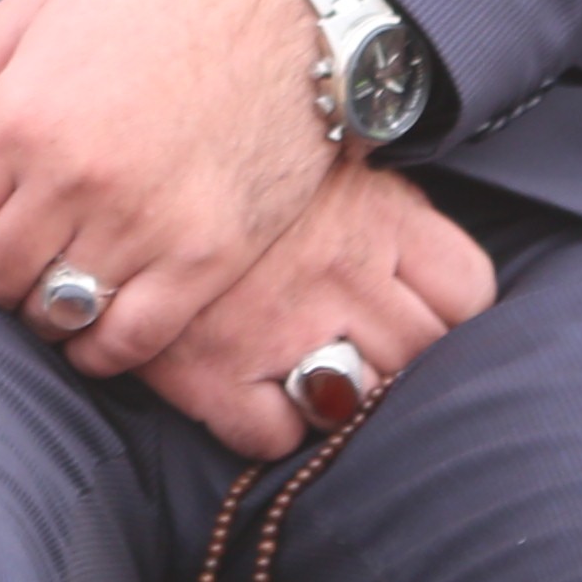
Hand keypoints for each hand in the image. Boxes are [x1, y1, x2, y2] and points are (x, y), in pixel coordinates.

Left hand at [0, 0, 334, 380]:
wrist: (288, 16)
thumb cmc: (153, 8)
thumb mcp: (33, 14)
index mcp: (22, 117)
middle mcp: (74, 179)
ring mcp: (143, 225)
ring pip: (51, 315)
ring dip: (36, 314)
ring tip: (44, 288)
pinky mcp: (204, 259)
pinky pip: (126, 341)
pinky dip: (97, 349)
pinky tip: (92, 326)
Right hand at [134, 161, 498, 462]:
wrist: (114, 145)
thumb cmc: (223, 144)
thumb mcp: (323, 150)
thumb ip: (383, 203)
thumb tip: (421, 257)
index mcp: (376, 211)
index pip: (466, 290)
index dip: (445, 310)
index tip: (410, 307)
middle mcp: (340, 269)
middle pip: (419, 352)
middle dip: (390, 355)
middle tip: (347, 337)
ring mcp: (279, 324)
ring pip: (353, 402)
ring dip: (332, 395)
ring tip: (295, 360)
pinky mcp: (211, 369)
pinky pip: (272, 437)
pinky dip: (263, 426)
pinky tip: (242, 388)